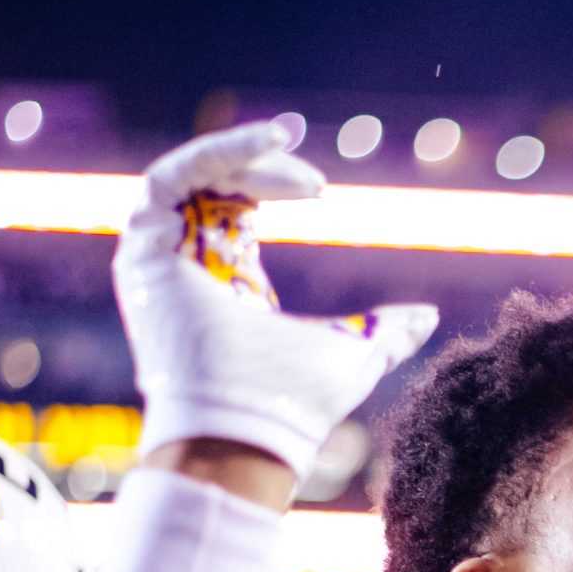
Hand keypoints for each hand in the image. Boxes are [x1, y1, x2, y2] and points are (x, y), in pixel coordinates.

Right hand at [116, 122, 436, 478]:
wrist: (253, 433)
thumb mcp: (356, 354)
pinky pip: (166, 182)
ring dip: (233, 150)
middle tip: (300, 150)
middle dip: (256, 161)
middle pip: (211, 185)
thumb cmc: (298, 405)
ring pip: (184, 175)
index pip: (238, 208)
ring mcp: (160, 261)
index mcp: (229, 283)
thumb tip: (428, 317)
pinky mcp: (144, 256)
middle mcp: (188, 267)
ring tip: (282, 138)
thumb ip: (387, 331)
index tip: (321, 187)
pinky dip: (209, 155)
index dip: (272, 181)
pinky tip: (260, 145)